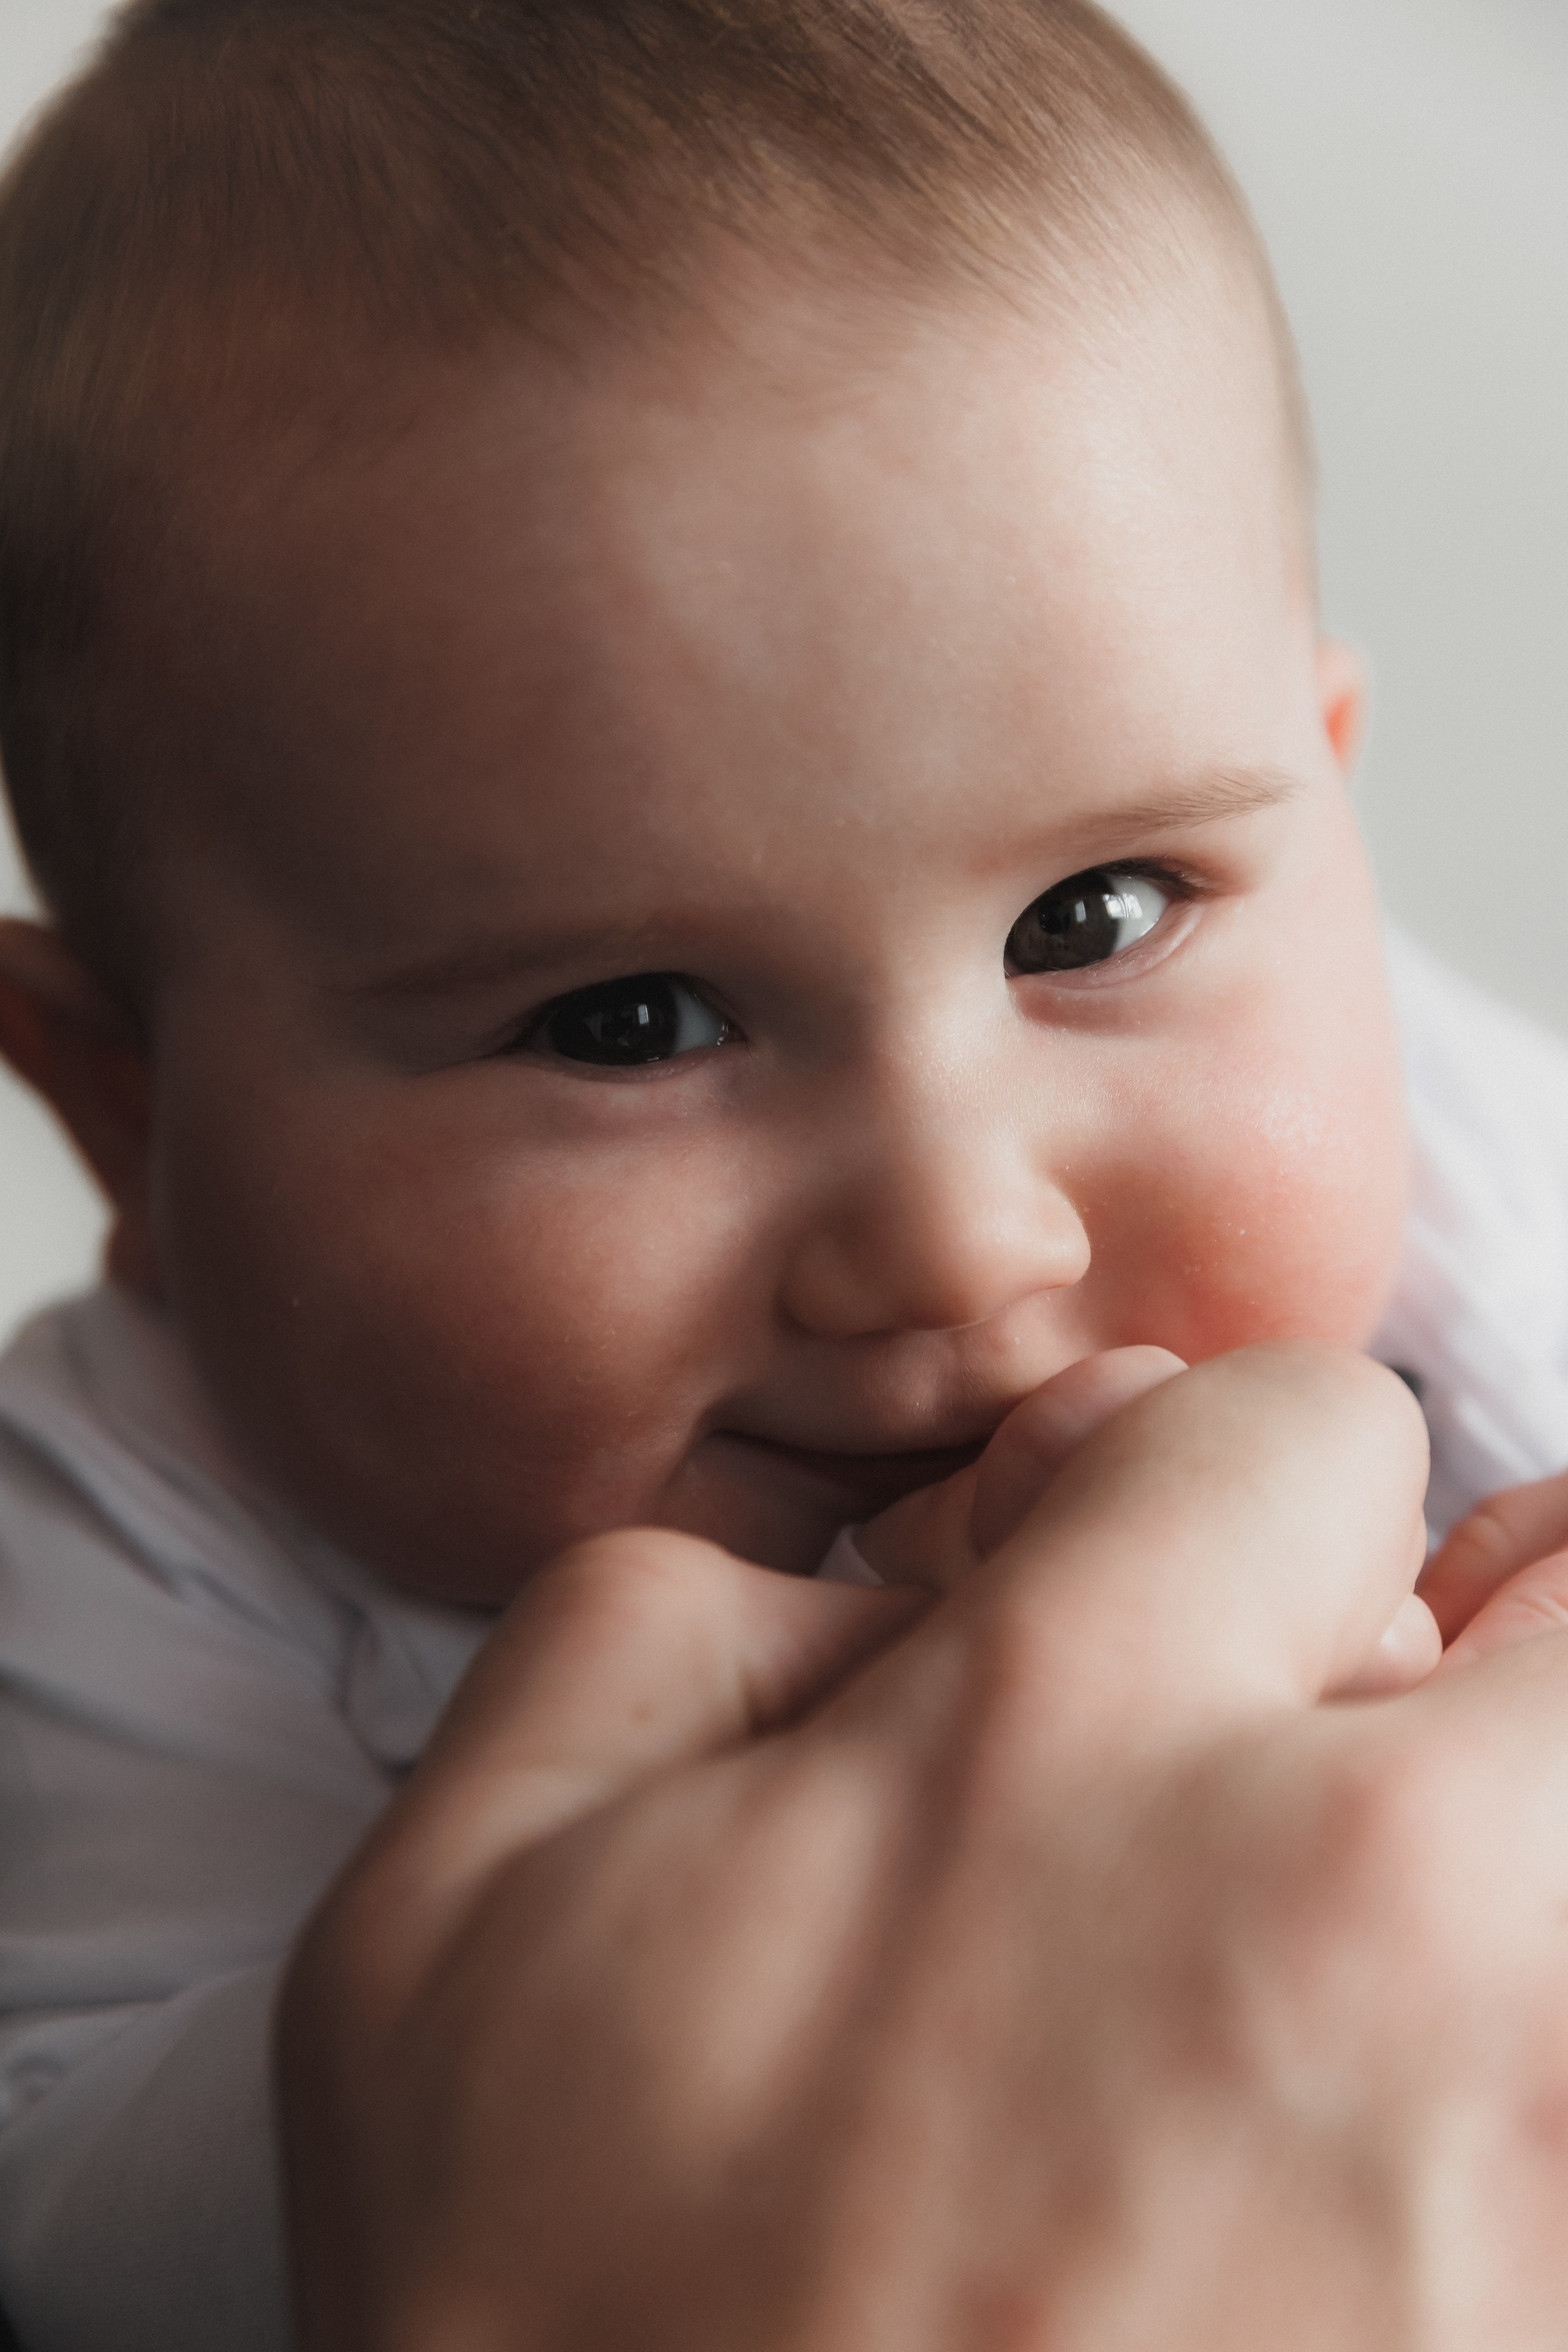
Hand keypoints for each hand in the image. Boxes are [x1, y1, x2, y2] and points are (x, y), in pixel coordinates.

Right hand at [278, 1346, 1567, 2350]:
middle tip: (1343, 1742)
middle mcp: (1351, 1928)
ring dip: (1504, 1844)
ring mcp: (1500, 2183)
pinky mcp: (1543, 2344)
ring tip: (1340, 1954)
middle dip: (1480, 1629)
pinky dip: (1497, 2094)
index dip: (1199, 1490)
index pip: (1304, 1420)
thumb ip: (670, 1625)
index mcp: (1063, 1746)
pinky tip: (1314, 2161)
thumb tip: (889, 1586)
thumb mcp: (466, 1909)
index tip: (1138, 1605)